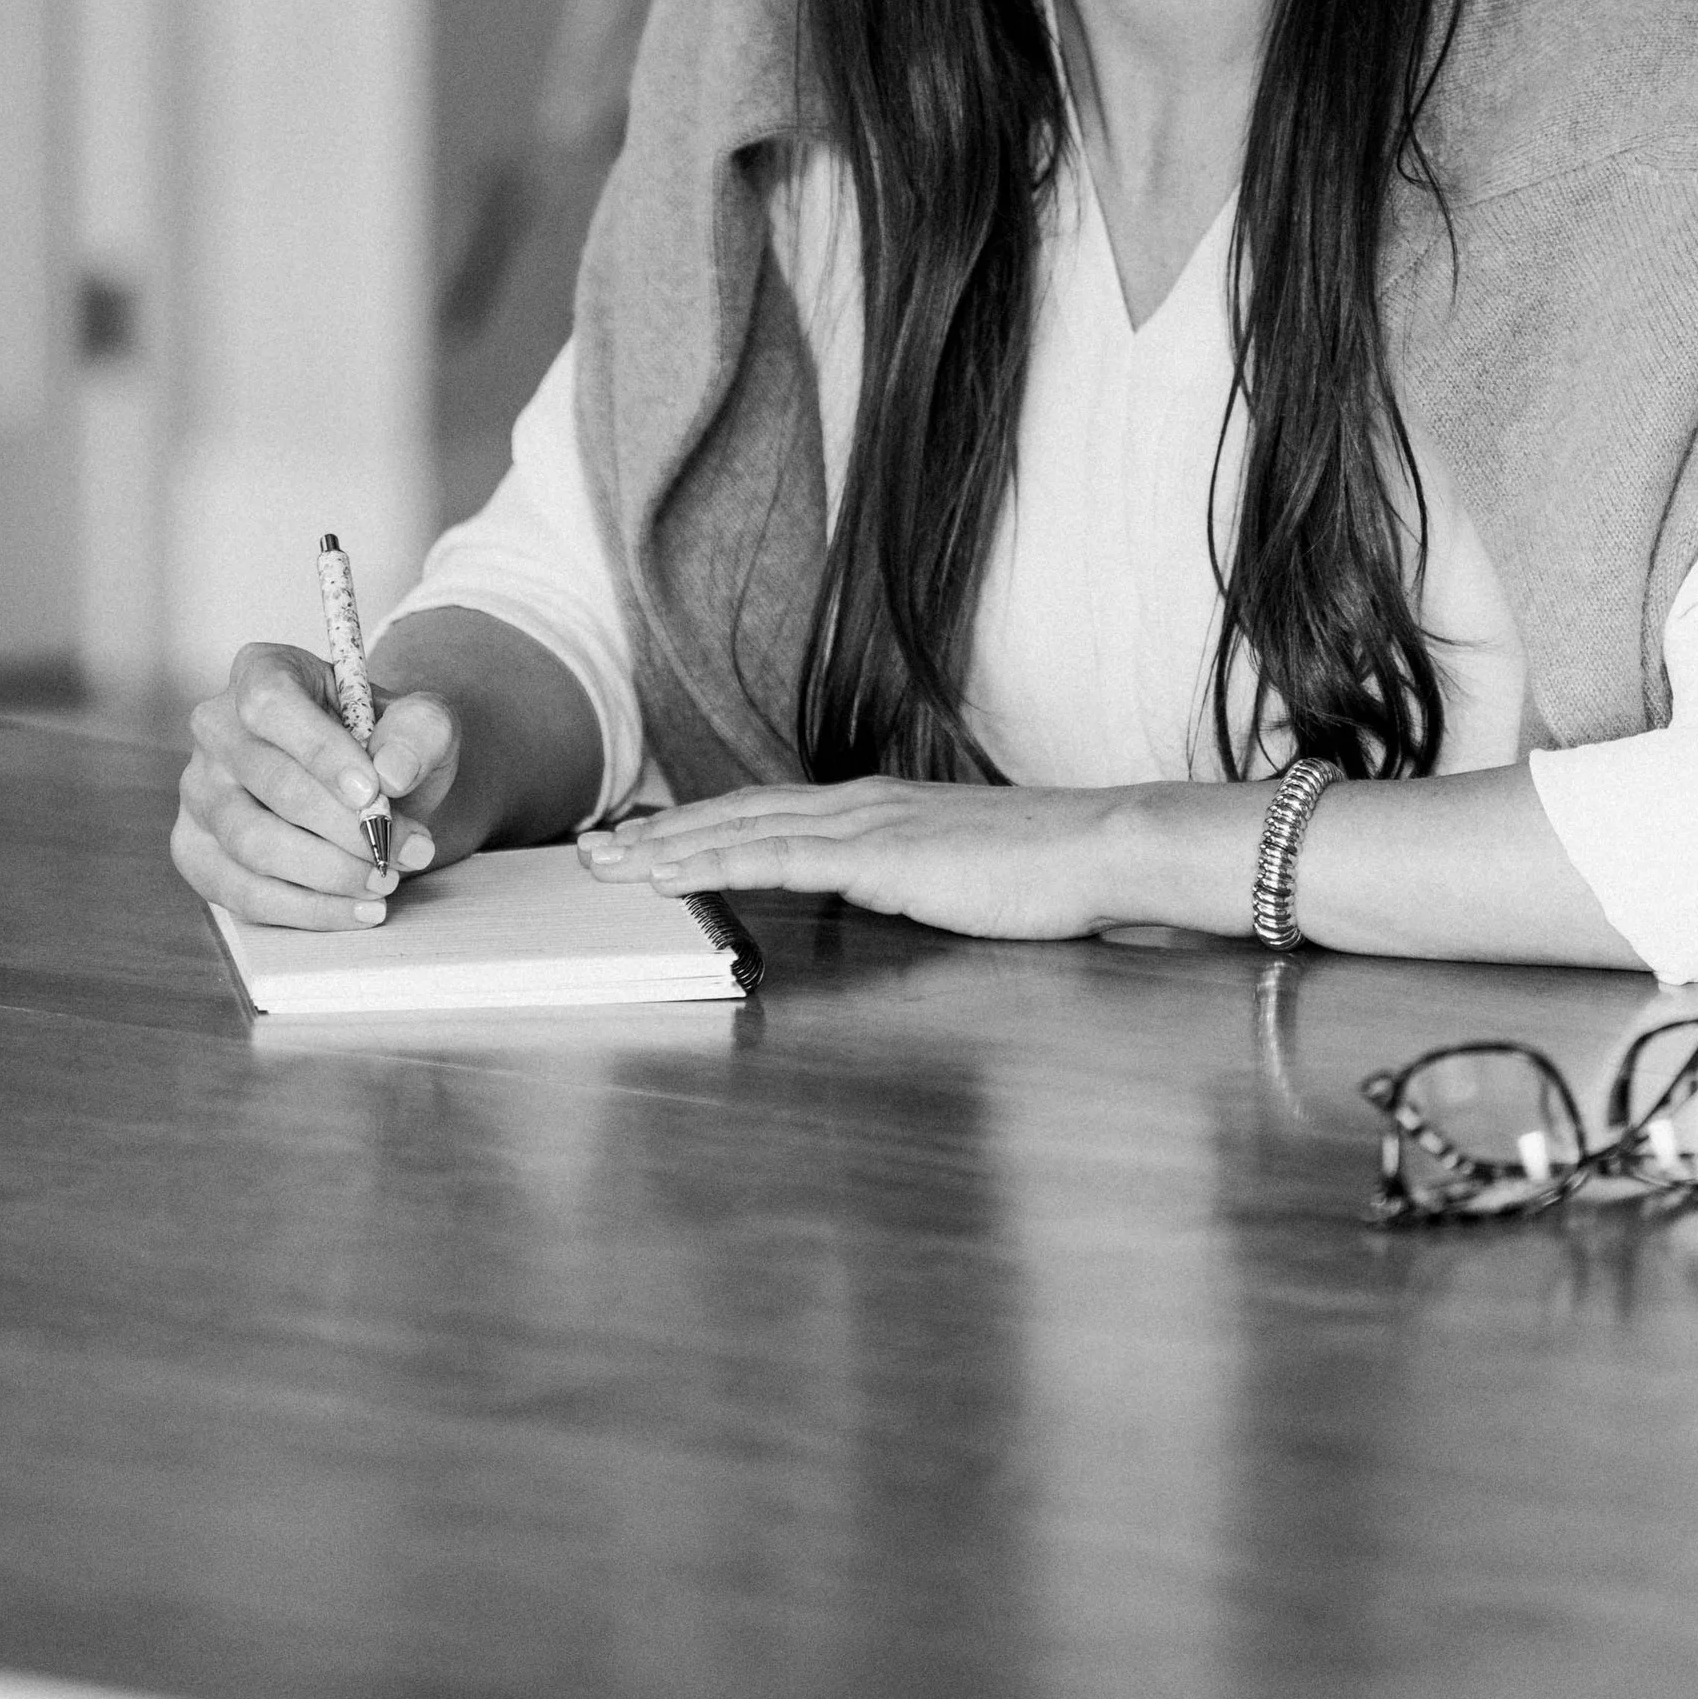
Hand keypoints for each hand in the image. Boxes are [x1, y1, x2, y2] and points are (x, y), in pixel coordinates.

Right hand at [171, 642, 457, 931]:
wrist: (371, 789)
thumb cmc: (387, 744)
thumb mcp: (423, 722)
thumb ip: (419, 732)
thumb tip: (392, 773)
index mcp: (263, 671)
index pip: (272, 705)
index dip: (320, 751)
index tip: (374, 794)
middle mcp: (216, 726)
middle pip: (268, 782)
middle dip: (345, 827)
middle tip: (405, 851)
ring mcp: (198, 792)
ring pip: (252, 844)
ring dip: (329, 872)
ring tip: (387, 877)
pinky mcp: (195, 851)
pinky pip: (240, 892)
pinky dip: (306, 910)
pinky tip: (358, 908)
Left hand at [599, 775, 1144, 939]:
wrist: (1105, 849)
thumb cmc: (1050, 872)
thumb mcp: (965, 876)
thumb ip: (919, 880)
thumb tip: (896, 894)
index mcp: (880, 809)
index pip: (770, 812)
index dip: (702, 826)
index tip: (644, 845)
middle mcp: (862, 804)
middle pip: (738, 812)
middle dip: (661, 834)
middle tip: (591, 854)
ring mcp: (869, 824)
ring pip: (742, 828)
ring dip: (666, 847)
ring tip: (606, 865)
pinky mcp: (880, 856)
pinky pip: (777, 858)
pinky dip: (712, 862)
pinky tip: (669, 876)